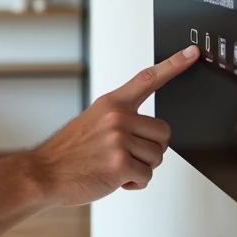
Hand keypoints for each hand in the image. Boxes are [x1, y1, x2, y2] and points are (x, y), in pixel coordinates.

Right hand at [26, 46, 199, 206]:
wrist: (44, 173)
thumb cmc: (69, 152)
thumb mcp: (93, 122)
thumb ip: (120, 120)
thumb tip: (148, 134)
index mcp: (111, 103)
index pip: (148, 78)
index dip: (174, 65)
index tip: (192, 53)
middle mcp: (117, 117)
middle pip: (164, 133)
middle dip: (150, 149)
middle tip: (126, 155)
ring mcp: (119, 139)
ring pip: (157, 157)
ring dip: (141, 167)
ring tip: (115, 166)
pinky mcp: (120, 163)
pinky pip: (147, 176)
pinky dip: (134, 183)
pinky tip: (114, 179)